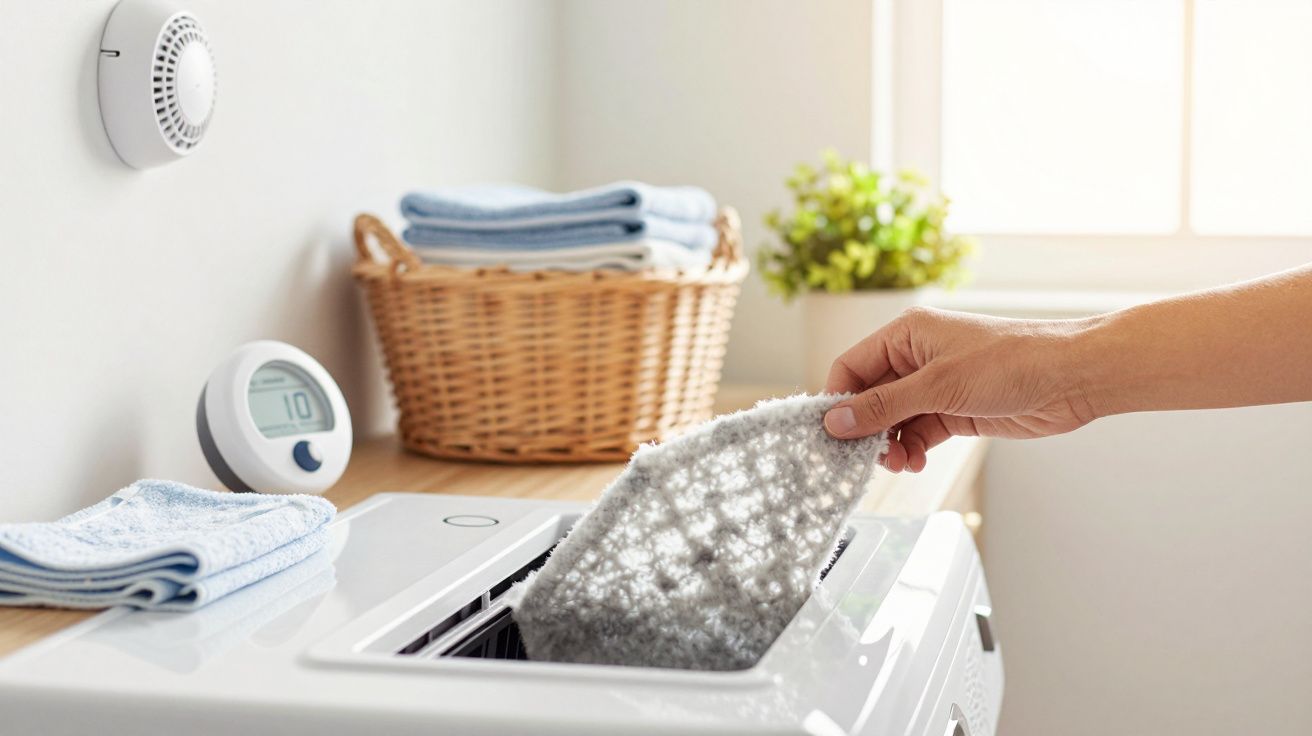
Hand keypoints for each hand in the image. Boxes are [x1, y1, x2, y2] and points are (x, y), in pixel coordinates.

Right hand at [822, 307, 1098, 472]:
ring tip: (897, 463)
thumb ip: (883, 406)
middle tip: (863, 458)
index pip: (851, 367)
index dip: (838, 400)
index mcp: (906, 334)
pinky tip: (914, 462)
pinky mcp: (954, 410)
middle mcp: (916, 357)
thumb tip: (836, 421)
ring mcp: (936, 385)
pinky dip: (911, 449)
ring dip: (889, 444)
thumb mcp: (938, 385)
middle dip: (865, 429)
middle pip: (870, 397)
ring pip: (893, 420)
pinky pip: (917, 432)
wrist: (1070, 379)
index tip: (830, 434)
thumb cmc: (1012, 362)